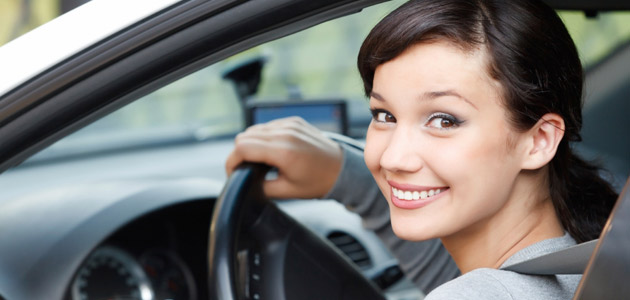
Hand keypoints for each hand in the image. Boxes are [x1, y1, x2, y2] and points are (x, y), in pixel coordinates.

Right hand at [225, 117, 342, 198]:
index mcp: (283, 151)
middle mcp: (286, 133)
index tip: (232, 173)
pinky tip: (272, 151)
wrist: (342, 169)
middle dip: (239, 154)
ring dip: (251, 144)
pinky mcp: (294, 121)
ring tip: (259, 161)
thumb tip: (244, 182)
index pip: (242, 147)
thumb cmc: (318, 182)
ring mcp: (290, 124)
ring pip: (254, 129)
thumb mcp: (287, 191)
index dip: (231, 162)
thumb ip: (261, 187)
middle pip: (244, 136)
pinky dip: (264, 137)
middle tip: (246, 169)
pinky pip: (268, 126)